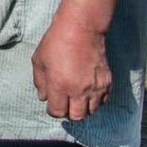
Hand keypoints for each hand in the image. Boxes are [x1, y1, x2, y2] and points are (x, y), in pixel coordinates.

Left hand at [31, 0, 118, 120]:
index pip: (57, 112)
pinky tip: (90, 93)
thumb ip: (40, 81)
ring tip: (77, 99)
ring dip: (83, 108)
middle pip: (76, 117)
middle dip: (69, 113)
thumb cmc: (56, 42)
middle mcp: (78, 91)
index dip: (54, 111)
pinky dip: (97, 102)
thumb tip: (43, 97)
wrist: (82, 29)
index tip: (53, 104)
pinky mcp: (107, 82)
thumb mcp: (39, 60)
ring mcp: (95, 88)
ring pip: (92, 112)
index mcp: (59, 86)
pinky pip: (104, 102)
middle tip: (66, 104)